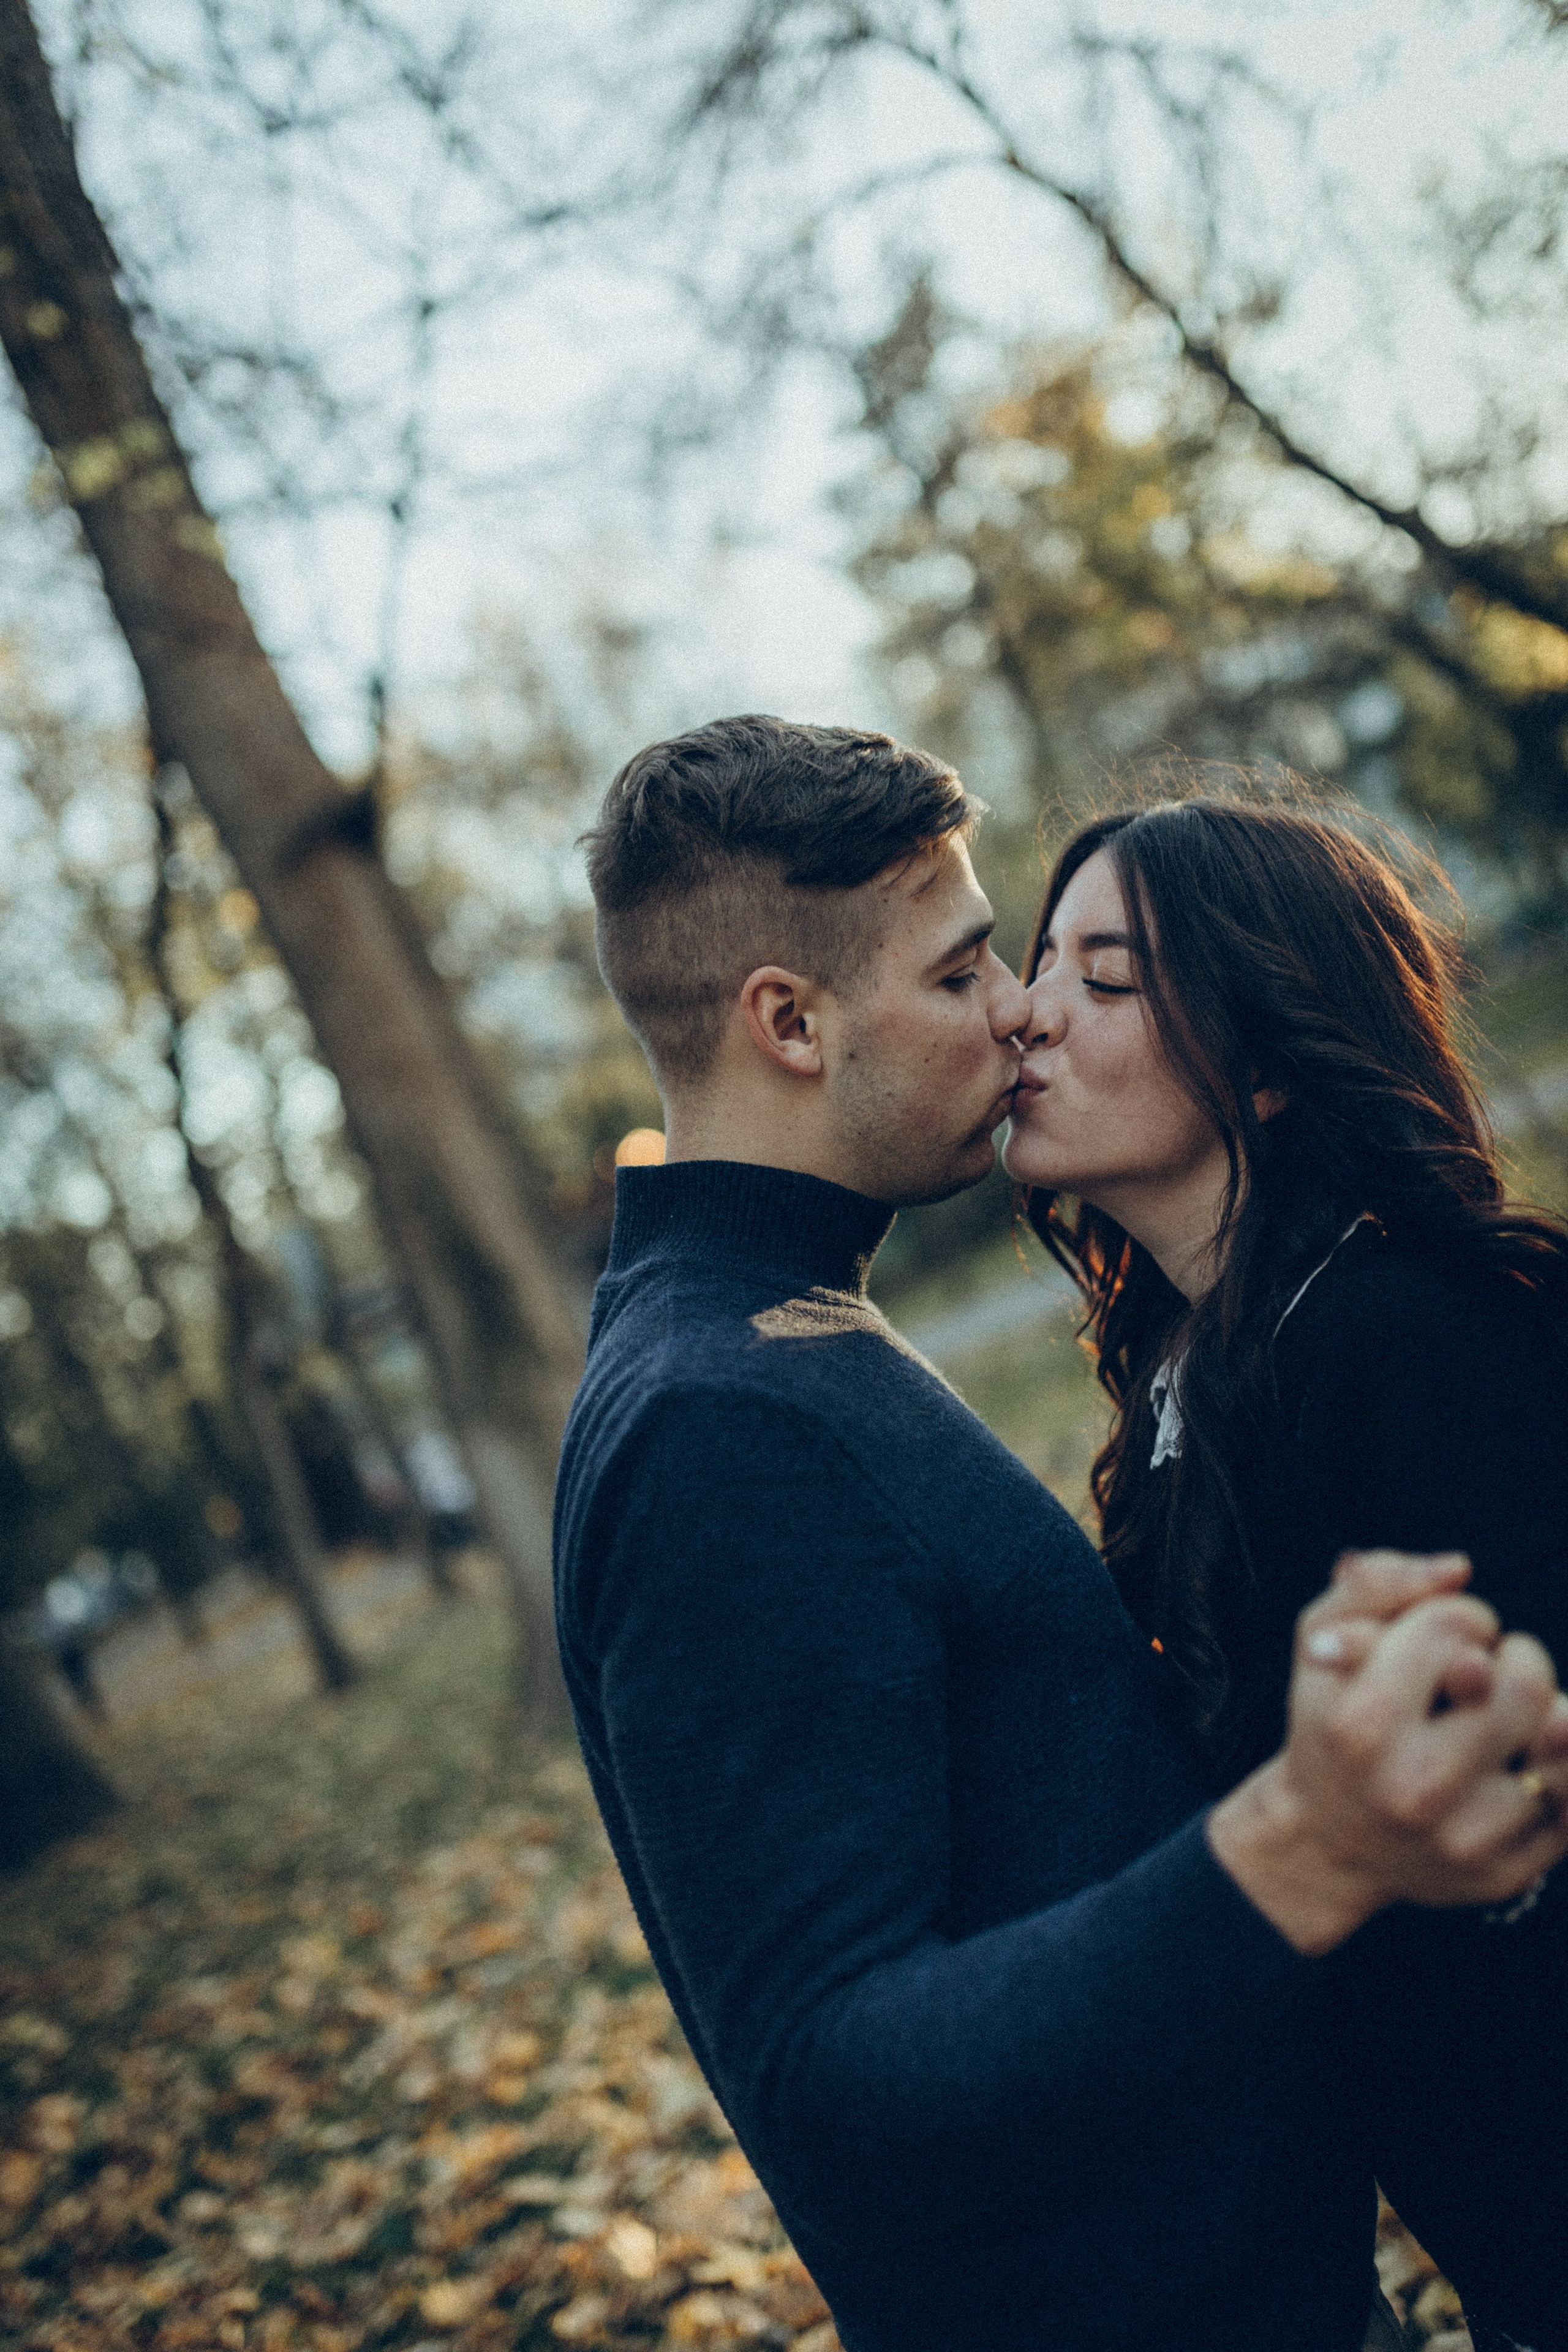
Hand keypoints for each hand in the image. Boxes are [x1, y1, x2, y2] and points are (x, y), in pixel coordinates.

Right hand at [1208, 1550, 1567, 1954]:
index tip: (1443, 1641)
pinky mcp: (1504, 1876)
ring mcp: (1463, 1839)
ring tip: (1505, 1722)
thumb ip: (1374, 1583)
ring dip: (1541, 1714)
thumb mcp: (1320, 1640)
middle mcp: (1414, 1787)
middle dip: (1516, 1658)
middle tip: (1487, 1675)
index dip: (1460, 1617)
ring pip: (1559, 1739)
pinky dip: (1557, 1769)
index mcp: (1362, 1724)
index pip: (1456, 1624)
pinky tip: (1524, 1762)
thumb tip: (1457, 1569)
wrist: (1329, 1842)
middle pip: (1523, 1682)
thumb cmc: (1333, 1723)